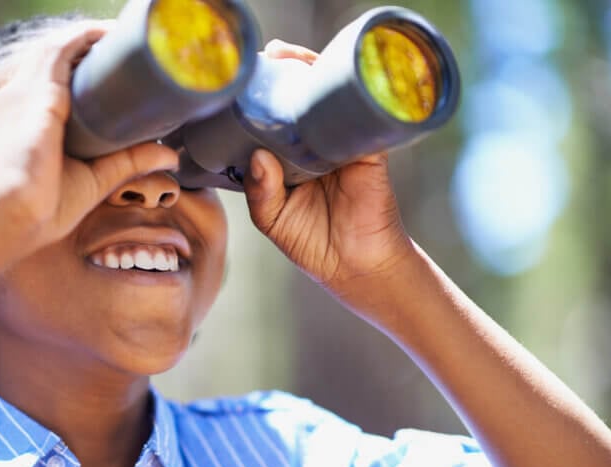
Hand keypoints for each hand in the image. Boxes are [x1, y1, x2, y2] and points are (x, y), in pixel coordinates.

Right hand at [0, 23, 178, 253]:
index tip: (108, 70)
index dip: (77, 71)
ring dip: (88, 38)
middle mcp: (17, 101)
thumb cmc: (38, 212)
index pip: (47, 83)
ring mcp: (23, 93)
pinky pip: (62, 49)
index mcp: (20, 122)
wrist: (7, 217)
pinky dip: (86, 37)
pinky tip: (109, 35)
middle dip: (85, 49)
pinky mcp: (38, 93)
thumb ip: (127, 162)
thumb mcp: (93, 180)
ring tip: (121, 36)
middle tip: (122, 48)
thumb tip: (169, 156)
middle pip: (51, 60)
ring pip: (57, 48)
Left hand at [242, 40, 413, 299]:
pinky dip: (343, 97)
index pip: (272, 117)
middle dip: (285, 71)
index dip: (259, 94)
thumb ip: (260, 191)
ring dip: (311, 72)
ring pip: (327, 98)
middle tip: (268, 56)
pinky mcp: (367, 149)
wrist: (356, 266)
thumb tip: (258, 156)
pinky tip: (325, 83)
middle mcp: (314, 143)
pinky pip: (357, 115)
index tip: (242, 78)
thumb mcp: (272, 219)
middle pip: (300, 97)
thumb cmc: (313, 242)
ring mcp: (341, 142)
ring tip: (289, 57)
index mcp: (288, 156)